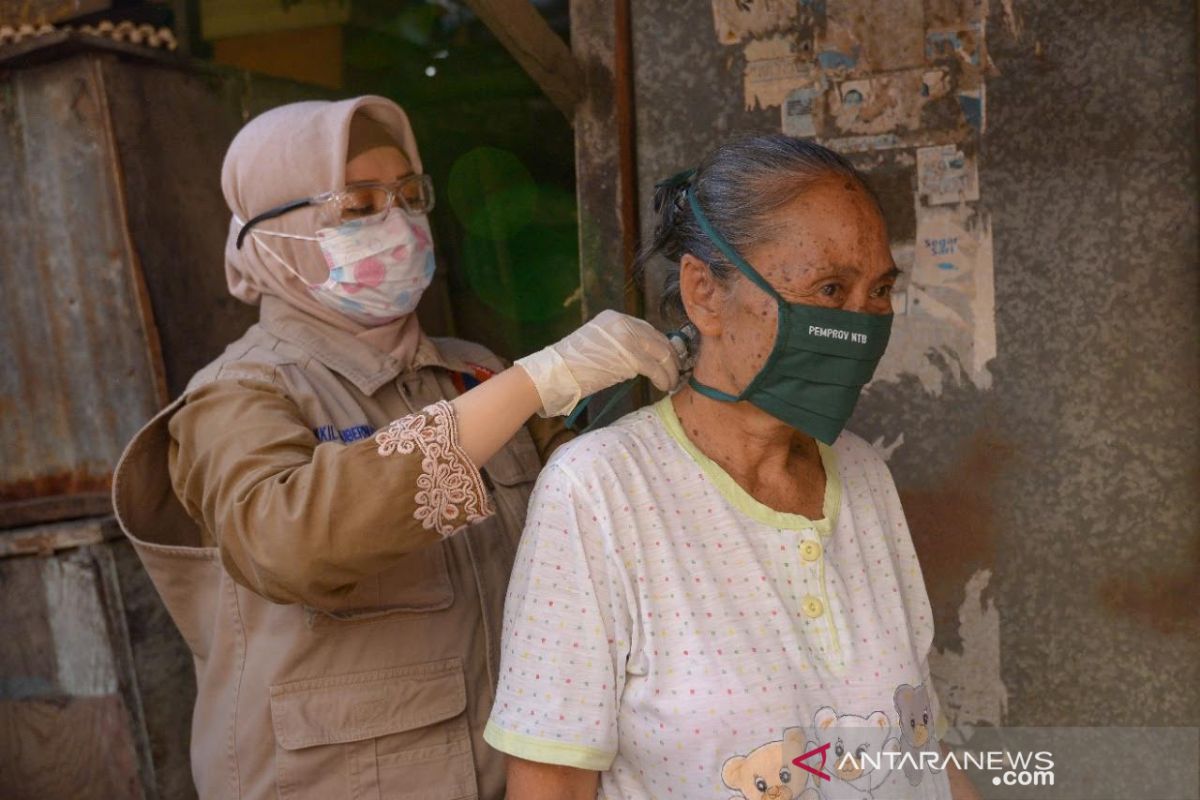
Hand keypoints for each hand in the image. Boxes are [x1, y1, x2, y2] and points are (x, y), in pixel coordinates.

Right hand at [515, 309, 681, 416]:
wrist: (554, 373)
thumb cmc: (572, 367)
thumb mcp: (599, 346)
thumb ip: (621, 346)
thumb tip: (646, 359)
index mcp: (614, 318)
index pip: (647, 330)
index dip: (661, 346)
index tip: (668, 360)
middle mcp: (622, 322)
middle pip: (658, 339)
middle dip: (671, 357)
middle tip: (676, 372)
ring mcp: (626, 337)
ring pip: (661, 353)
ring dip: (670, 370)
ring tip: (671, 383)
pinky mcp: (628, 355)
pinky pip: (655, 367)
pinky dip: (663, 378)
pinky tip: (663, 387)